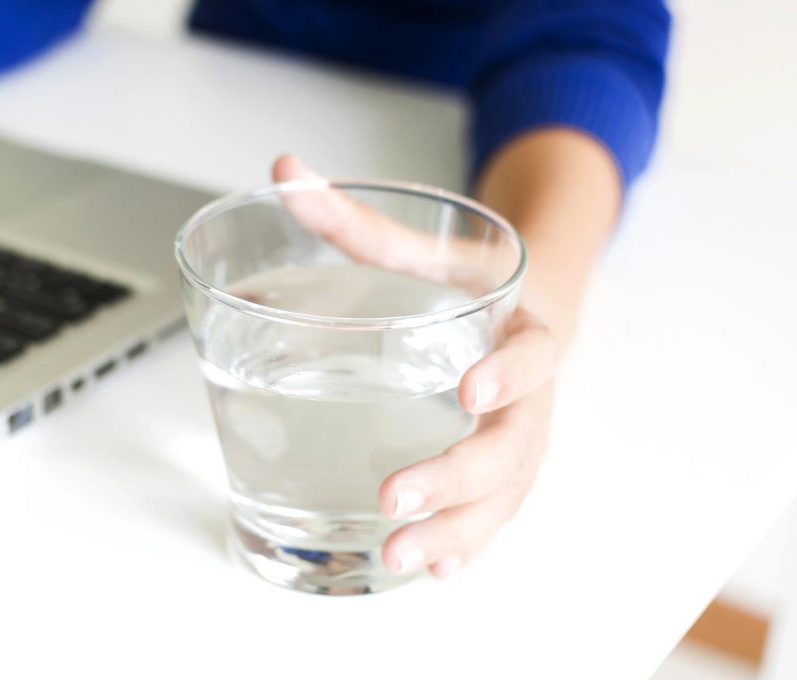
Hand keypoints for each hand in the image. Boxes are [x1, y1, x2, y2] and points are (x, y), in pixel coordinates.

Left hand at [272, 154, 556, 577]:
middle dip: (457, 476)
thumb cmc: (459, 281)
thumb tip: (282, 172)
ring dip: (457, 529)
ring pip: (504, 493)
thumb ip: (354, 219)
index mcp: (518, 329)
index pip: (531, 354)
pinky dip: (468, 542)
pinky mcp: (501, 471)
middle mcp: (527, 394)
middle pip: (513, 444)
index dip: (510, 374)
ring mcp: (519, 439)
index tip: (469, 391)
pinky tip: (435, 569)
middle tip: (394, 497)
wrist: (512, 311)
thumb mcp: (419, 246)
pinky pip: (494, 513)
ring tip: (403, 555)